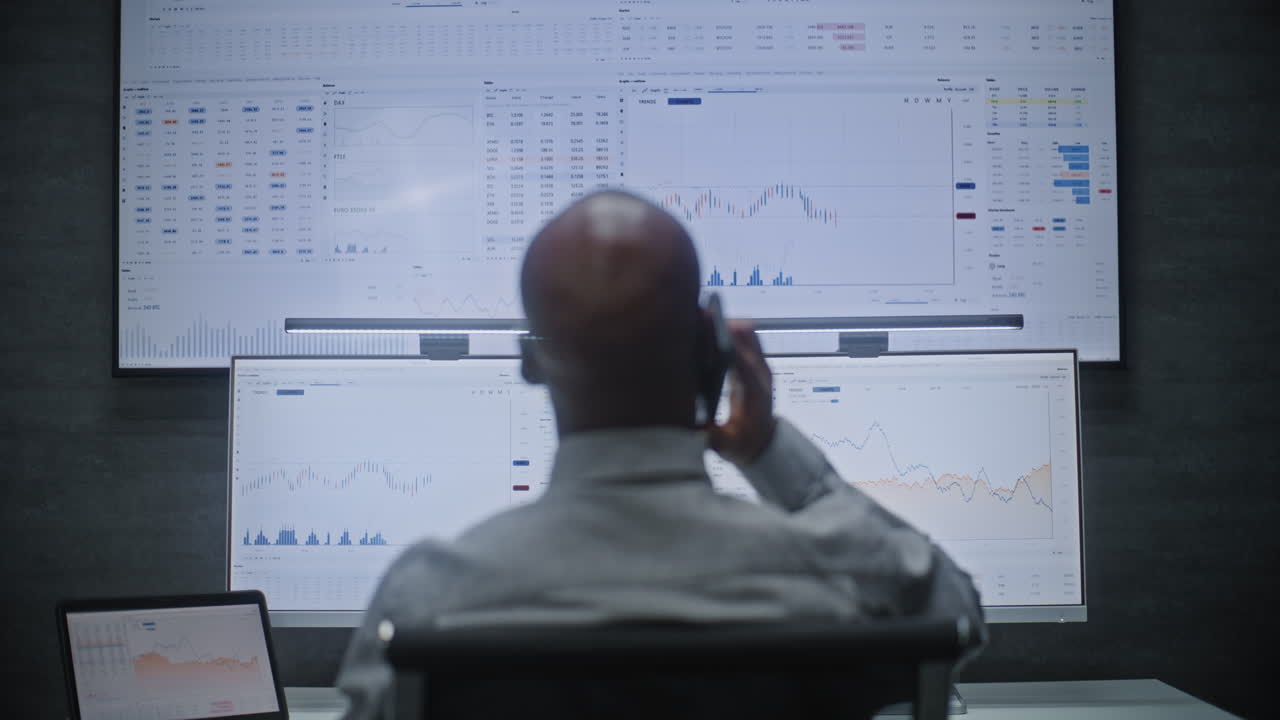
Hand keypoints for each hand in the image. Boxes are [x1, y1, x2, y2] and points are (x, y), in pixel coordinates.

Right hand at [708, 321, 775, 464]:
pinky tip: (707, 332)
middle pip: (747, 336)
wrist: (764, 443)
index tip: (704, 325)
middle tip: (694, 318)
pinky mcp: (757, 363)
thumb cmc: (744, 444)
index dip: (723, 340)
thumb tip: (692, 424)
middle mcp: (762, 374)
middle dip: (721, 325)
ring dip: (724, 324)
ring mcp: (762, 366)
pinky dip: (728, 330)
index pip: (742, 360)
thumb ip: (711, 436)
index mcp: (755, 392)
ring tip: (699, 322)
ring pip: (748, 332)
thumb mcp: (727, 446)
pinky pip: (746, 337)